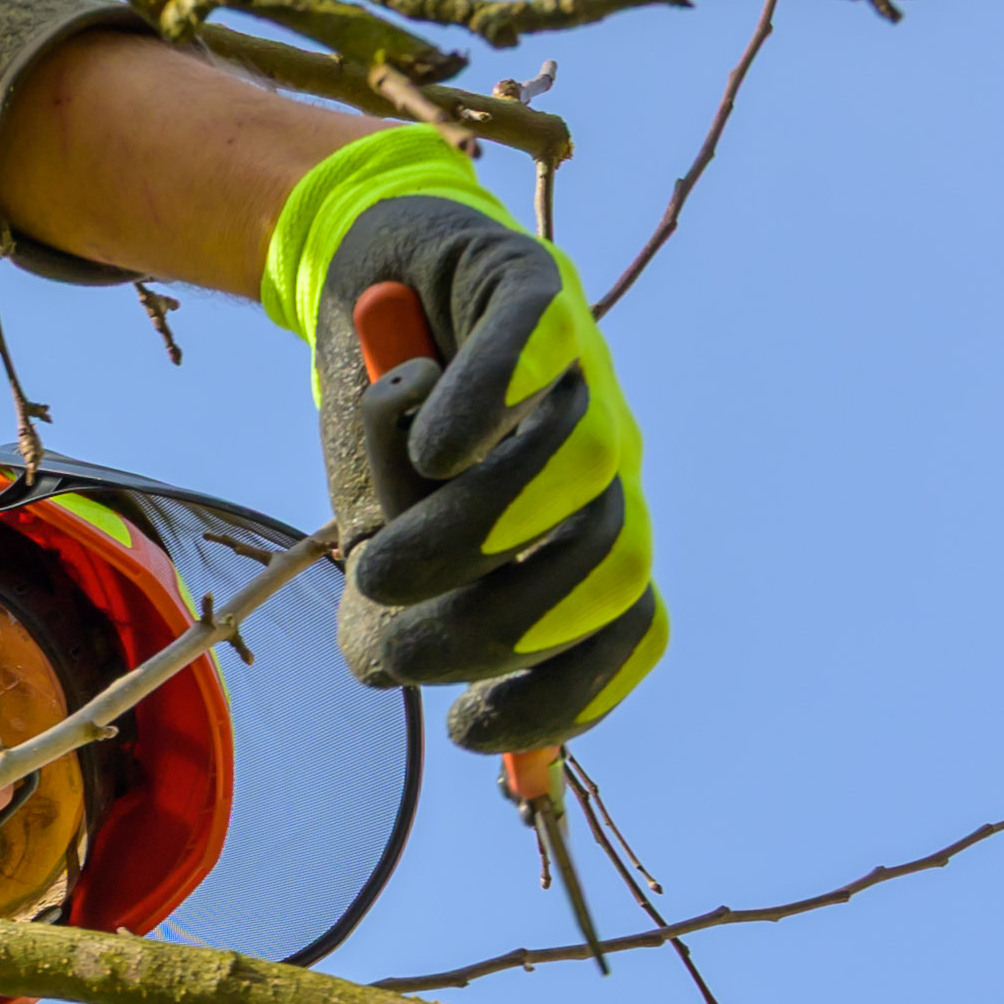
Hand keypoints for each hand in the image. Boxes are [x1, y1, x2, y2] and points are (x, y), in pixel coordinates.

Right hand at [262, 127, 663, 752]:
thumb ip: (413, 626)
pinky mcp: (530, 286)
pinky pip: (537, 344)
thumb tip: (436, 709)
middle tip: (386, 600)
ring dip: (467, 526)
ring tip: (371, 533)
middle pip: (612, 566)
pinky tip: (420, 428)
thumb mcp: (391, 551)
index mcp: (588, 533)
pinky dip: (481, 400)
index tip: (467, 723)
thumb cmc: (396, 440)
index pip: (633, 630)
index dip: (567, 694)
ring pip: (581, 466)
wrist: (373, 280)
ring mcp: (578, 372)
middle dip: (494, 621)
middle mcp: (604, 462)